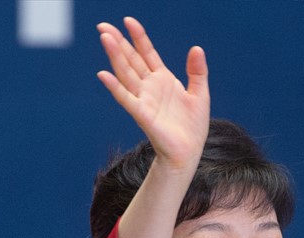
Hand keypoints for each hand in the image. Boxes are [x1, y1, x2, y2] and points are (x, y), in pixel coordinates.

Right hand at [97, 17, 209, 170]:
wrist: (189, 152)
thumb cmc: (192, 126)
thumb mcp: (200, 93)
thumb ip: (197, 71)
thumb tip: (196, 48)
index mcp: (163, 80)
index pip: (147, 53)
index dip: (138, 37)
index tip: (128, 20)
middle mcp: (150, 87)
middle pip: (131, 60)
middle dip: (118, 42)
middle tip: (103, 26)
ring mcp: (144, 100)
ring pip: (126, 74)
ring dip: (115, 57)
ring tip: (105, 38)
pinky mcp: (143, 115)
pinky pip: (126, 99)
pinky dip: (115, 87)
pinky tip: (104, 74)